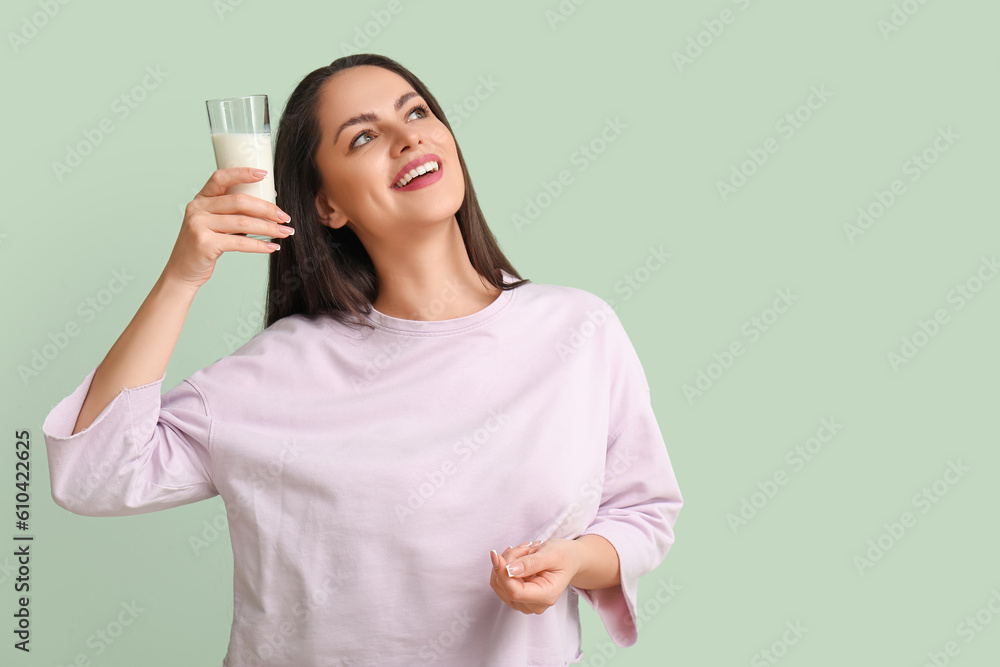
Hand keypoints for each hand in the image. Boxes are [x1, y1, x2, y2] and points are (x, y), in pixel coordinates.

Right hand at [163, 167, 293, 289]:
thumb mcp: (214, 223)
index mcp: (201, 199)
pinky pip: (239, 243)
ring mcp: (199, 225)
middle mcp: (197, 208)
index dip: (242, 173)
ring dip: (268, 228)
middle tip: (285, 217)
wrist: (182, 272)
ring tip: (285, 232)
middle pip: (239, 201)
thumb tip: (268, 205)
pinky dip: (259, 245)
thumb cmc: (205, 246)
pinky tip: (272, 247)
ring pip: (243, 223)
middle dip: (267, 209)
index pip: (221, 178)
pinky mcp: (204, 243)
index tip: (264, 175)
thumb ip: (232, 213)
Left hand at [489, 538, 580, 614]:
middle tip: (526, 546)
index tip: (495, 554)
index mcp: (546, 596)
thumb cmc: (564, 556)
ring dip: (507, 561)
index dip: (502, 573)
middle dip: (509, 560)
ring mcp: (524, 603)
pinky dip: (505, 565)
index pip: (515, 592)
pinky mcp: (516, 597)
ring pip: (499, 582)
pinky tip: (518, 556)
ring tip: (526, 550)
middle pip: (505, 585)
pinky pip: (500, 581)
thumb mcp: (552, 554)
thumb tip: (509, 571)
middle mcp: (534, 605)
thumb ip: (531, 563)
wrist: (569, 560)